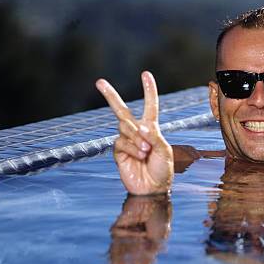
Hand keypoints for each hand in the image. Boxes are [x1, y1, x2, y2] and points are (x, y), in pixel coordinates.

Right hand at [95, 71, 173, 194]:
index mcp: (152, 129)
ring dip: (137, 138)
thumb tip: (141, 125)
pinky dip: (131, 148)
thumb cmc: (163, 170)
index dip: (149, 91)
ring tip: (146, 152)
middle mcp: (137, 133)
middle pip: (121, 111)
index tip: (145, 74)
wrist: (153, 188)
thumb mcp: (164, 151)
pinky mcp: (118, 152)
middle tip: (99, 82)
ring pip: (125, 128)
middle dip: (110, 95)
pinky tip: (139, 156)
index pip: (150, 107)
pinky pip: (121, 142)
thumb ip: (154, 136)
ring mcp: (126, 142)